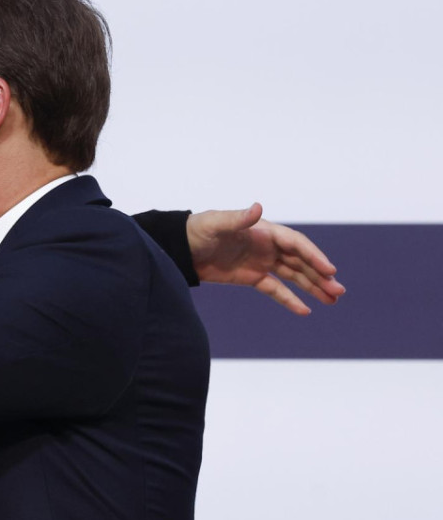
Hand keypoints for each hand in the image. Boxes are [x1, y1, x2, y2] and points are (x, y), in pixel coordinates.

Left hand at [187, 203, 344, 314]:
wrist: (180, 248)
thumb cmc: (197, 231)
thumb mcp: (216, 224)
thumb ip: (238, 219)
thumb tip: (258, 208)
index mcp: (264, 231)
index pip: (296, 244)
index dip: (314, 256)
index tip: (329, 270)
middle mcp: (268, 246)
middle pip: (301, 261)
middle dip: (321, 275)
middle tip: (339, 291)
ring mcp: (261, 262)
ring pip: (294, 276)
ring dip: (313, 287)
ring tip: (333, 300)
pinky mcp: (252, 277)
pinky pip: (276, 289)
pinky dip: (290, 299)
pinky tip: (306, 311)